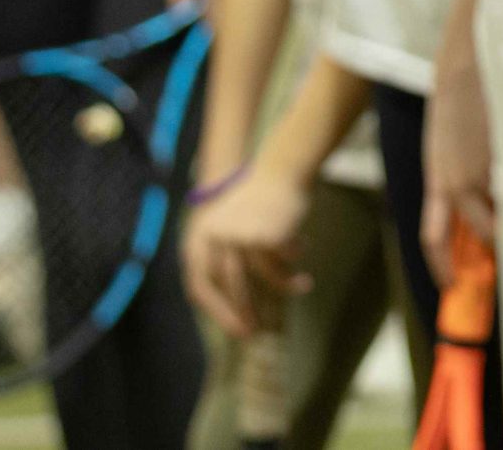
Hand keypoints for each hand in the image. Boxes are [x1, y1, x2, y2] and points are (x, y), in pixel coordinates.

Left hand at [183, 169, 311, 339]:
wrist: (278, 171)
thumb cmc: (254, 203)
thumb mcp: (227, 229)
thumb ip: (222, 260)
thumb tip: (232, 306)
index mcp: (199, 239)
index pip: (199, 285)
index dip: (216, 311)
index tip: (235, 329)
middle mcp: (215, 238)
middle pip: (231, 285)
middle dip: (244, 310)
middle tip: (257, 330)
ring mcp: (240, 236)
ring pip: (262, 275)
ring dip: (285, 284)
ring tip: (303, 286)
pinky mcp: (264, 235)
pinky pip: (283, 260)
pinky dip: (294, 261)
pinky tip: (303, 252)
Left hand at [420, 55, 495, 285]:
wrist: (461, 73)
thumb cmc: (455, 108)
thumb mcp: (445, 149)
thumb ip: (454, 177)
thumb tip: (476, 203)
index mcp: (436, 183)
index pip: (433, 238)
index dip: (440, 267)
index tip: (450, 286)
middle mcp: (449, 186)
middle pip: (458, 238)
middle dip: (474, 261)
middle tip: (489, 276)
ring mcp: (472, 175)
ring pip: (489, 223)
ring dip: (500, 234)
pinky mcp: (495, 162)